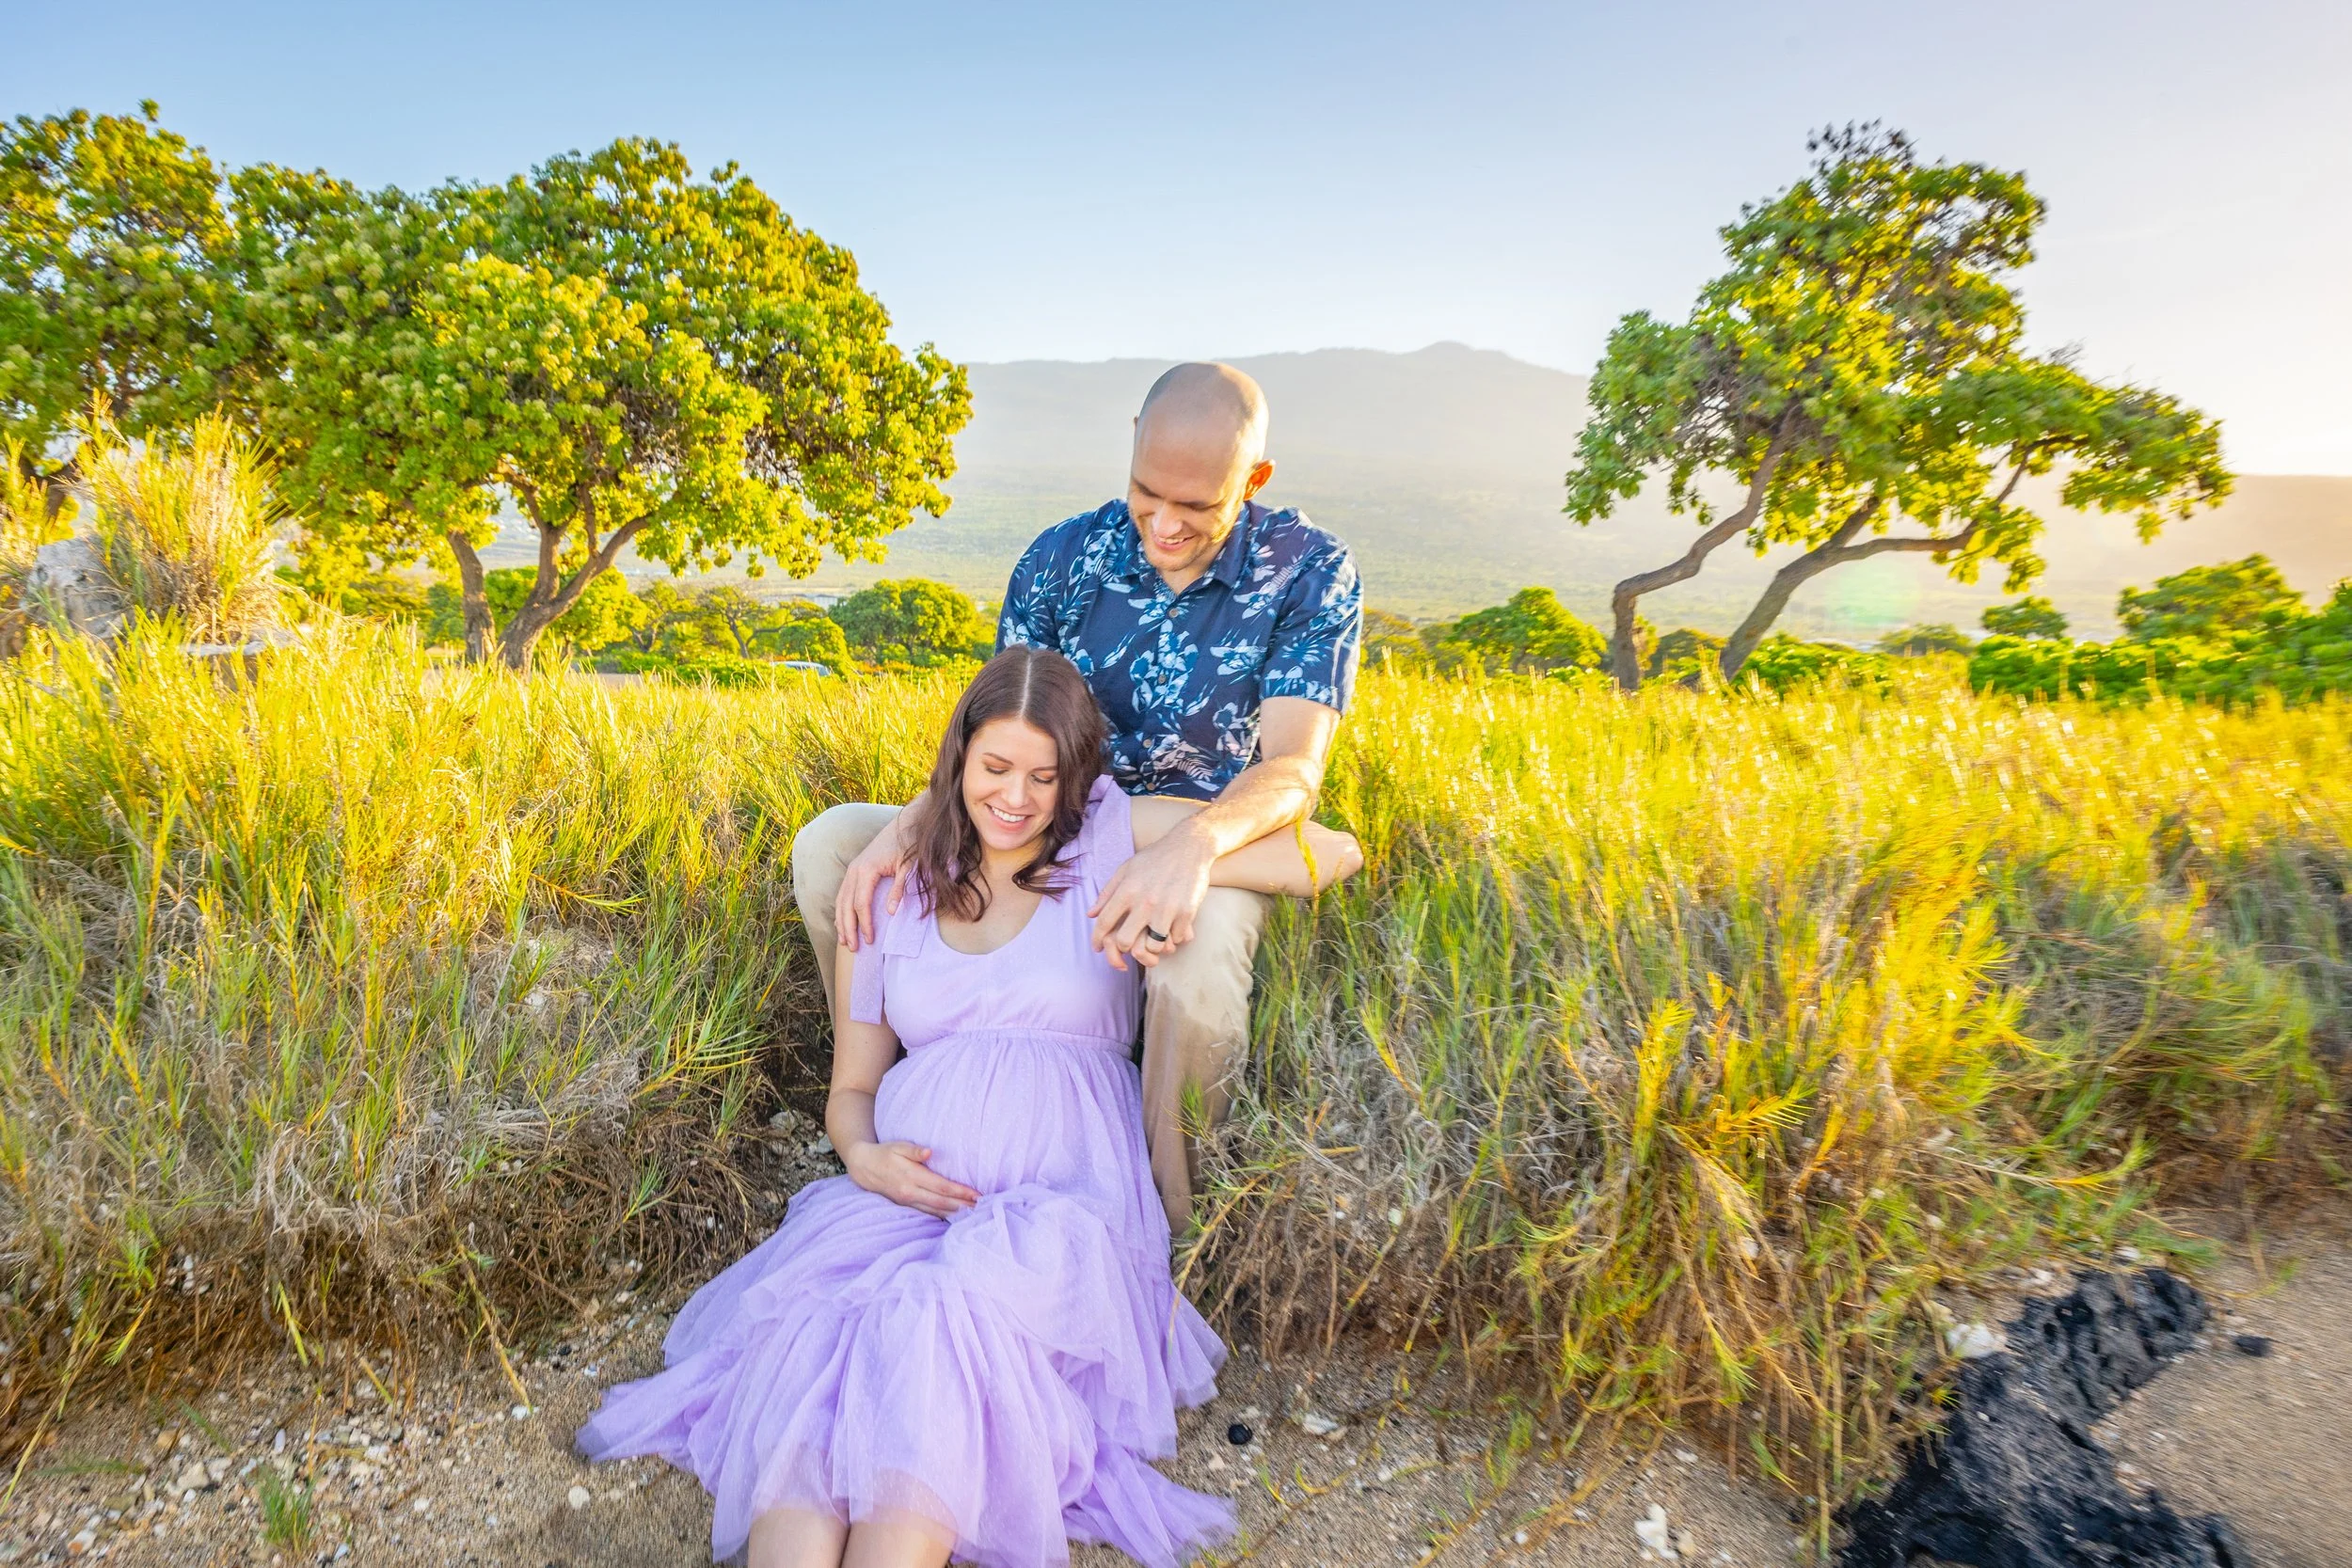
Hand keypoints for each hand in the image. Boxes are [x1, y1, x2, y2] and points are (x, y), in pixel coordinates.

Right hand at [835, 816, 912, 951]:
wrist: (906, 824)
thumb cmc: (908, 845)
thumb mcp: (909, 867)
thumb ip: (899, 889)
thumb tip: (891, 913)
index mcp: (866, 870)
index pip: (861, 904)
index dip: (864, 924)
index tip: (869, 941)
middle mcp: (854, 870)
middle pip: (846, 905)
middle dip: (849, 927)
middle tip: (854, 948)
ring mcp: (852, 869)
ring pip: (841, 900)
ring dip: (841, 921)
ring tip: (844, 941)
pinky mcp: (855, 869)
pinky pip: (843, 893)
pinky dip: (841, 910)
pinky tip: (842, 923)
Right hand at [841, 1139, 979, 1217]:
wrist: (864, 1168)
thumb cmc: (885, 1153)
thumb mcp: (898, 1146)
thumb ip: (914, 1150)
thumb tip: (929, 1152)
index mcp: (912, 1177)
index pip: (942, 1187)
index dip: (960, 1191)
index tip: (977, 1194)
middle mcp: (911, 1193)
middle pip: (942, 1202)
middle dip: (963, 1205)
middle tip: (984, 1207)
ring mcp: (908, 1202)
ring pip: (936, 1211)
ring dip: (956, 1213)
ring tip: (974, 1214)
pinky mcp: (907, 1206)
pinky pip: (929, 1213)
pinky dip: (943, 1216)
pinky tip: (956, 1217)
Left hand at [1089, 825, 1216, 970]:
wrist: (1190, 847)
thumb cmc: (1155, 857)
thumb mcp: (1126, 869)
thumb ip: (1107, 892)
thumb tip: (1090, 914)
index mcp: (1127, 890)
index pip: (1104, 922)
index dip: (1097, 939)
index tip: (1097, 947)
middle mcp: (1145, 901)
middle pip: (1125, 941)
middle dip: (1124, 948)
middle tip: (1129, 945)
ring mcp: (1167, 908)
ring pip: (1153, 947)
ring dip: (1152, 947)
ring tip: (1154, 938)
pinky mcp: (1187, 912)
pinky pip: (1176, 939)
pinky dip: (1173, 937)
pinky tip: (1172, 928)